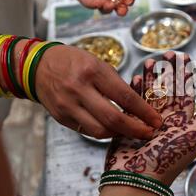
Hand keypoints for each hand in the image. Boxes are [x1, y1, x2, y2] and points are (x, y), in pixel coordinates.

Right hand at [35, 45, 161, 139]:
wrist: (38, 66)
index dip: (144, 112)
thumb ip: (116, 84)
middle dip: (135, 129)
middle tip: (149, 133)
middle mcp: (79, 90)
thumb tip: (138, 105)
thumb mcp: (97, 63)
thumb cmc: (74, 62)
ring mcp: (68, 106)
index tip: (157, 120)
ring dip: (120, 134)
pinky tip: (113, 129)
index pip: (125, 96)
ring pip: (100, 130)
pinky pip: (87, 131)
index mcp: (93, 71)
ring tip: (131, 130)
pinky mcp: (61, 118)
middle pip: (113, 118)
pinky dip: (104, 132)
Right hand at [104, 52, 195, 185]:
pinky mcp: (130, 124)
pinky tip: (134, 79)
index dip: (185, 75)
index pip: (185, 93)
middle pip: (167, 90)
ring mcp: (147, 121)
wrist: (138, 180)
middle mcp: (165, 119)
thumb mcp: (192, 137)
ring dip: (149, 78)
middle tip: (166, 54)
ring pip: (149, 94)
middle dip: (167, 71)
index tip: (184, 58)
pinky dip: (133, 92)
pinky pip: (132, 104)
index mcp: (182, 122)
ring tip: (149, 62)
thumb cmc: (167, 160)